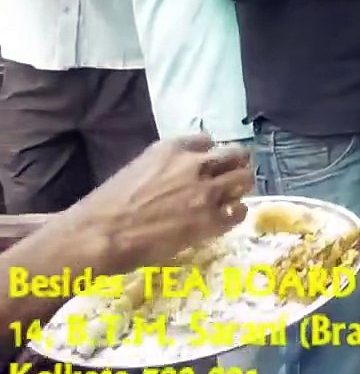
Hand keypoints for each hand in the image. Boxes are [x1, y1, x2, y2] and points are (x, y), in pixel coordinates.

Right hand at [60, 134, 252, 271]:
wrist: (101, 233)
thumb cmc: (107, 204)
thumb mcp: (137, 169)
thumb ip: (164, 166)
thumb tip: (175, 175)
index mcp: (172, 149)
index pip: (206, 140)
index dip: (210, 153)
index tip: (210, 162)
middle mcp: (194, 165)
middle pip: (235, 155)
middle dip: (236, 165)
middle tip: (232, 177)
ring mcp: (206, 191)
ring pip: (244, 178)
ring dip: (240, 186)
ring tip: (233, 196)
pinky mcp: (211, 219)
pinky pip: (239, 211)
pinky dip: (237, 213)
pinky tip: (227, 218)